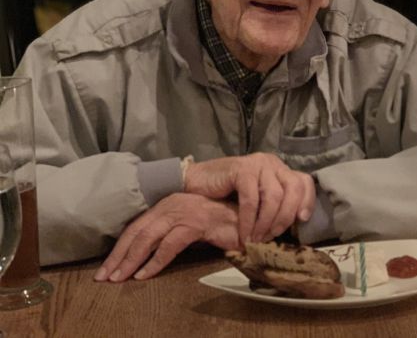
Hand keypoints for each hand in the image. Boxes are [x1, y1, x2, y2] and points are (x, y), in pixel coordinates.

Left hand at [94, 193, 239, 281]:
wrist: (247, 218)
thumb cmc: (219, 223)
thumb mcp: (188, 225)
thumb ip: (169, 232)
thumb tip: (146, 252)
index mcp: (168, 203)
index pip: (137, 226)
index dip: (120, 247)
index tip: (107, 266)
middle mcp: (172, 204)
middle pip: (137, 231)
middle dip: (118, 256)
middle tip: (104, 276)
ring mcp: (184, 212)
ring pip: (148, 238)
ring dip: (131, 260)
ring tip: (119, 278)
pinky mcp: (196, 223)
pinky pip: (169, 245)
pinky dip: (154, 262)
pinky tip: (145, 275)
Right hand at [184, 152, 315, 243]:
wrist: (196, 183)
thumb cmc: (227, 195)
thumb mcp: (257, 199)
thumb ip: (274, 204)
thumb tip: (293, 226)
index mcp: (279, 169)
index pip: (304, 181)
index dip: (307, 201)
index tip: (302, 221)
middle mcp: (272, 163)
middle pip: (293, 188)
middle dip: (286, 217)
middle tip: (273, 236)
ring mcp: (257, 163)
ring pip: (274, 196)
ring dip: (266, 222)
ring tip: (257, 238)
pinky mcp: (242, 168)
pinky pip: (252, 199)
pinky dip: (250, 220)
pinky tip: (245, 232)